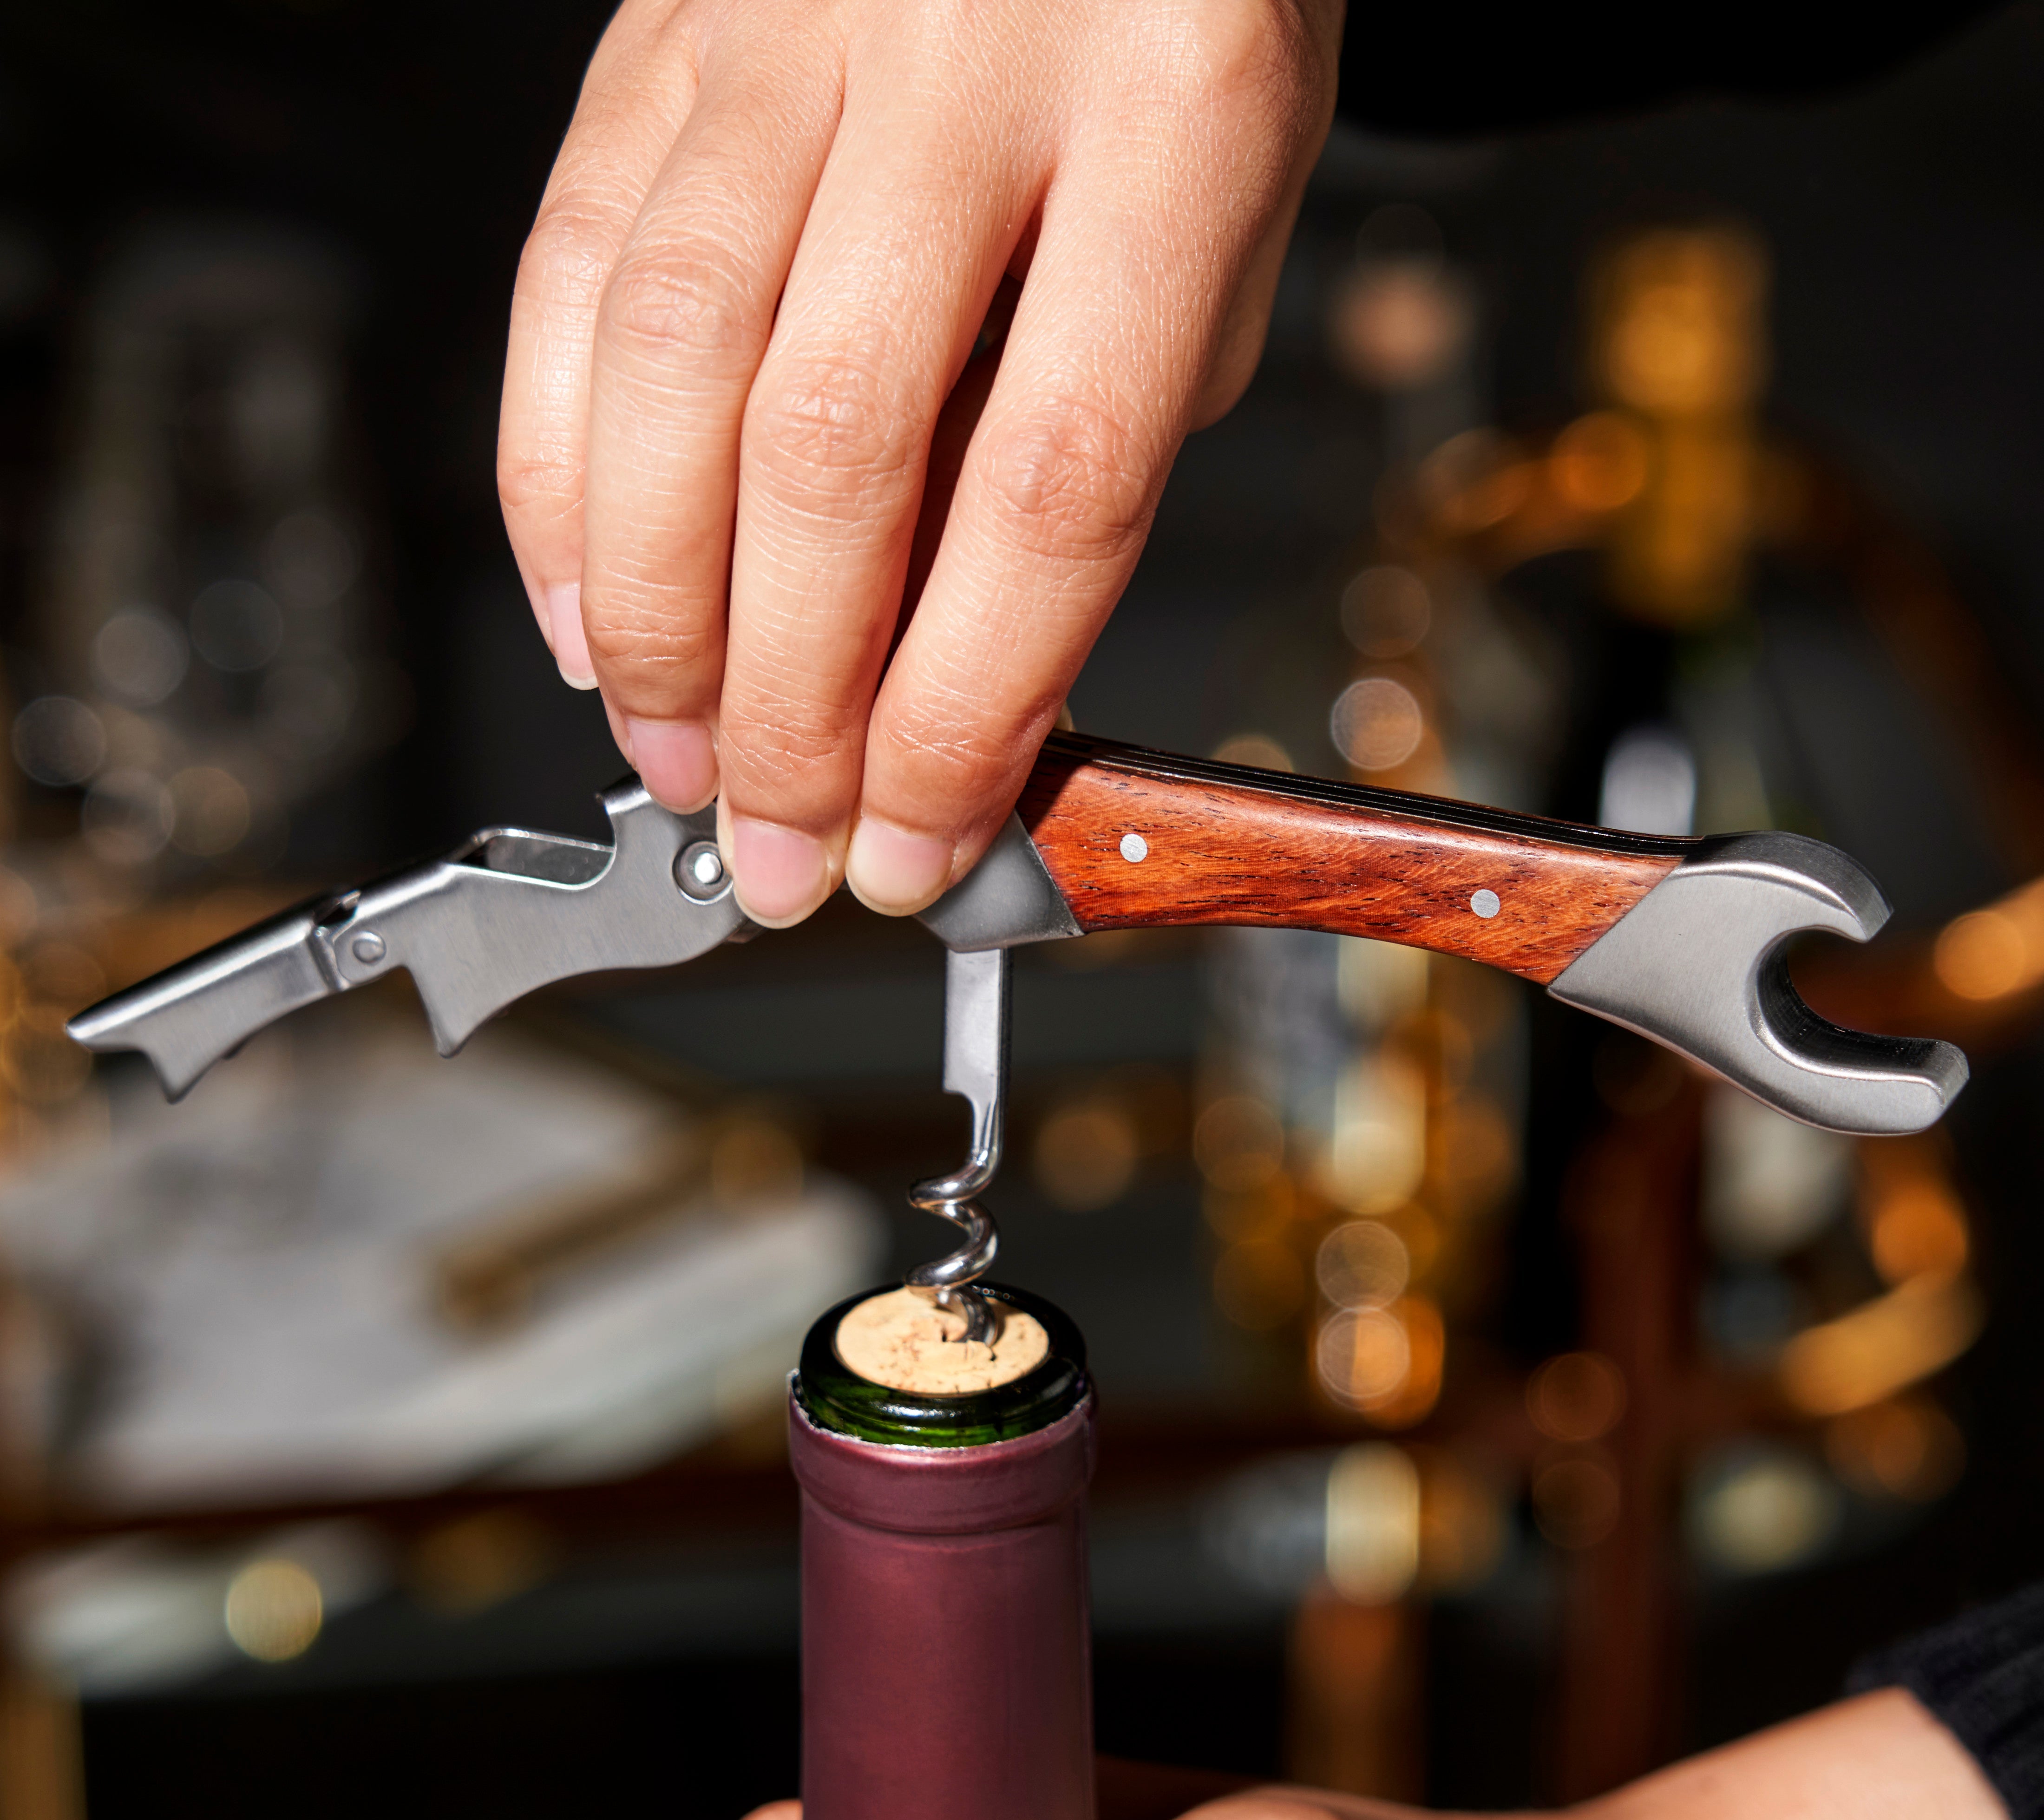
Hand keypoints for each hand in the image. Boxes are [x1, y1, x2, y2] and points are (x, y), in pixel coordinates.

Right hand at [499, 0, 1340, 927]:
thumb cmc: (1184, 22)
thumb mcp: (1216, 242)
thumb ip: (1086, 445)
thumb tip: (941, 681)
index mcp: (1175, 116)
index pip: (1049, 488)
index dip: (963, 710)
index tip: (918, 840)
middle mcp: (968, 55)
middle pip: (831, 448)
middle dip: (788, 704)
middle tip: (776, 843)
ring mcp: (788, 25)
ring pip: (670, 365)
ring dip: (655, 615)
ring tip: (675, 757)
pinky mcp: (663, 29)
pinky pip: (574, 266)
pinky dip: (558, 468)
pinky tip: (583, 605)